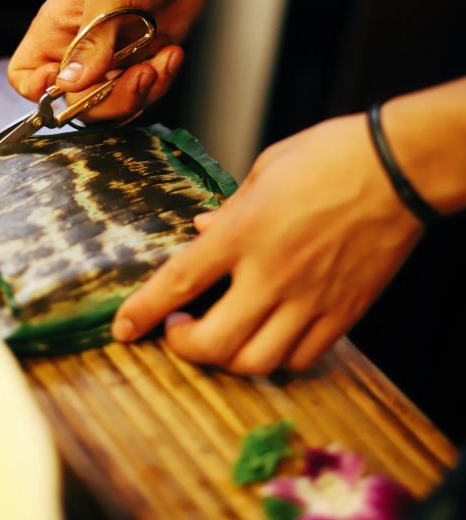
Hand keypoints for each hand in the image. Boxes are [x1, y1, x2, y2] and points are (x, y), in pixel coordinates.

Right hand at [8, 0, 214, 120]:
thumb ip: (91, 39)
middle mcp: (79, 52)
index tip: (71, 84)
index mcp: (57, 30)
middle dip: (109, 99)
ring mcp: (110, 63)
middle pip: (73, 104)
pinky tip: (171, 54)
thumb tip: (71, 82)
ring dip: (139, 93)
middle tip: (139, 73)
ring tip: (159, 61)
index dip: (40, 90)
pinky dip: (160, 83)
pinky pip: (143, 97)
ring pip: (111, 107)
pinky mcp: (140, 68)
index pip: (25, 75)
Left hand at [112, 113, 421, 372]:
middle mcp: (273, 274)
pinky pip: (302, 357)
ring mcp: (311, 300)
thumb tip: (202, 228)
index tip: (122, 329)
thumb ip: (230, 207)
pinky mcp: (343, 313)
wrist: (398, 170)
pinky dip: (277, 357)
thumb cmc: (330, 156)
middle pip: (214, 343)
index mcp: (245, 232)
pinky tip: (269, 336)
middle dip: (183, 348)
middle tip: (177, 330)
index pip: (179, 282)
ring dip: (227, 359)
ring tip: (221, 336)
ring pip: (257, 362)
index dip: (142, 311)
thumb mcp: (265, 168)